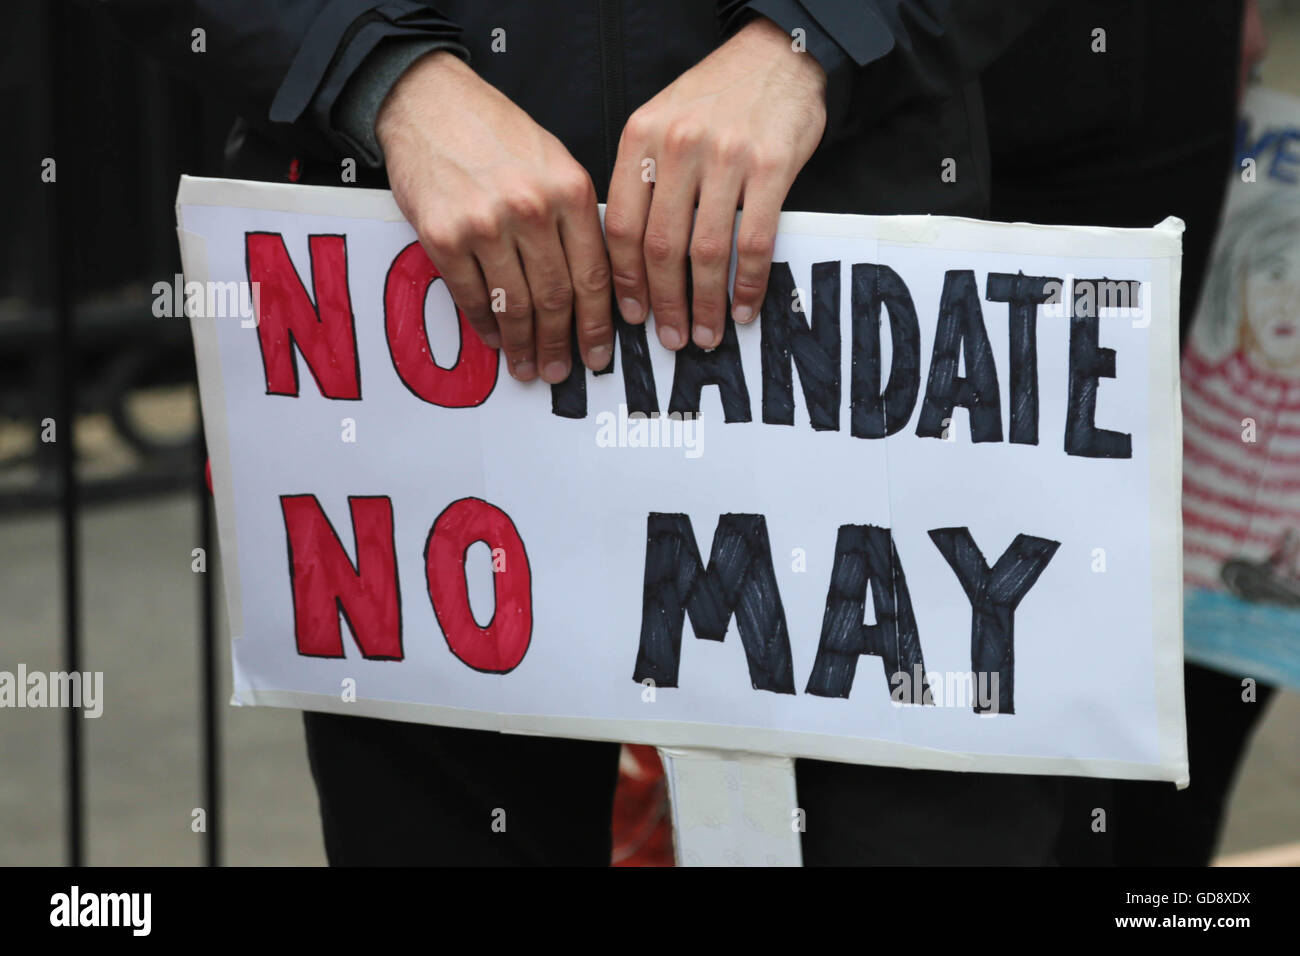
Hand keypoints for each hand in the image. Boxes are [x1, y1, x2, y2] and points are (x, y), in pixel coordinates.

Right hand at [377, 51, 612, 382]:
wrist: (430, 101)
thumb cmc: (494, 131)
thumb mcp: (555, 162)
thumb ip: (575, 218)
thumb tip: (591, 282)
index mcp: (570, 191)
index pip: (594, 276)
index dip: (598, 324)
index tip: (599, 351)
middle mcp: (532, 209)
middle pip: (557, 298)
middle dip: (562, 344)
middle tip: (561, 370)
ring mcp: (486, 224)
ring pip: (515, 305)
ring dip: (523, 344)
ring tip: (528, 366)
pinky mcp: (444, 235)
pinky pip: (472, 296)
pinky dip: (485, 325)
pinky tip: (495, 338)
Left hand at [605, 17, 826, 350]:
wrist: (777, 56)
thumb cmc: (717, 97)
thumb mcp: (661, 122)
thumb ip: (643, 178)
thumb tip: (633, 256)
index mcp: (641, 137)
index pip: (622, 225)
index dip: (625, 280)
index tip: (630, 314)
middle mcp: (678, 146)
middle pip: (661, 247)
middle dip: (664, 303)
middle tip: (670, 336)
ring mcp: (725, 156)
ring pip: (706, 251)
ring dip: (705, 303)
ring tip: (706, 333)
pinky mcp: (770, 166)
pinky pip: (753, 241)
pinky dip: (747, 284)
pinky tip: (742, 307)